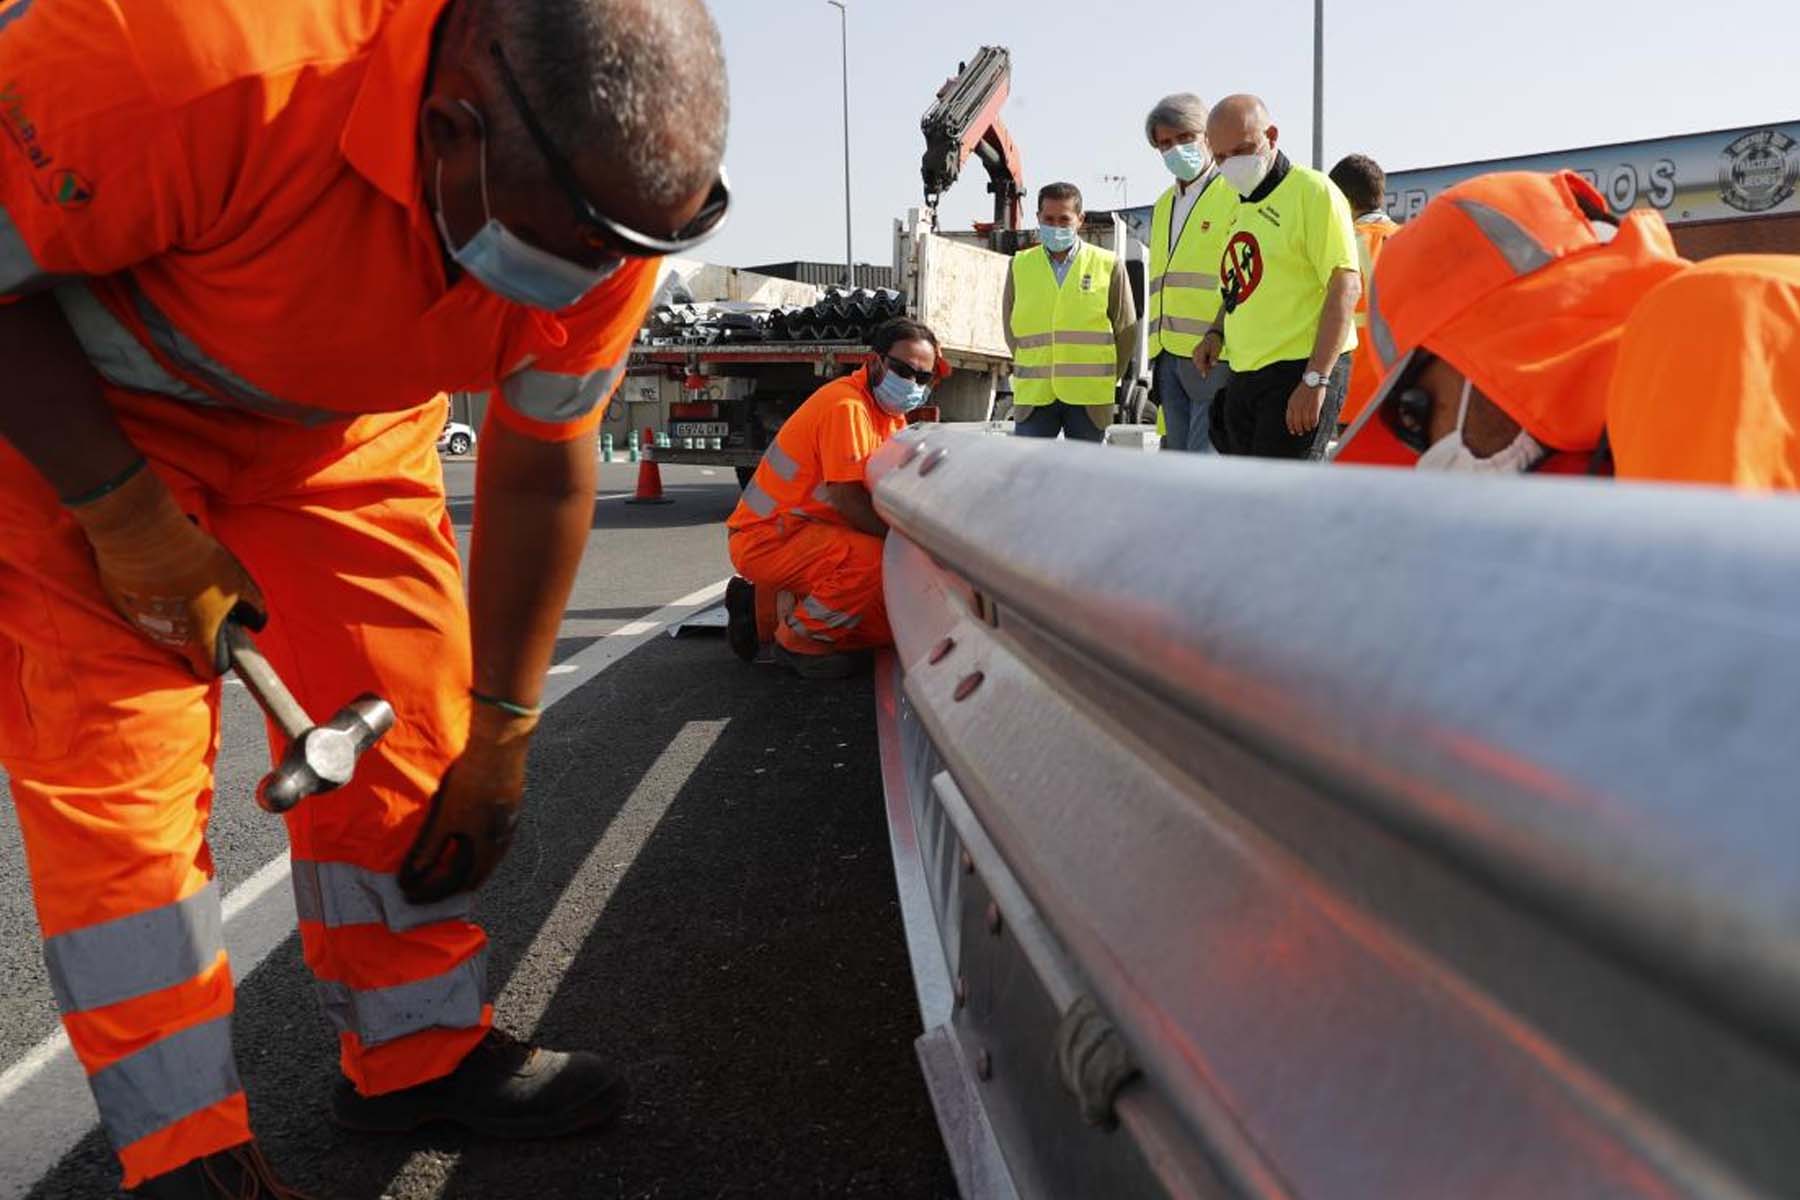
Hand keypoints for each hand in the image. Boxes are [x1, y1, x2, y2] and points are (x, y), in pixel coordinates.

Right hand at [69, 461, 265, 677]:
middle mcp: (165, 640)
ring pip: (162, 623)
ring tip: (182, 575)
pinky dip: (150, 592)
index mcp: (196, 641)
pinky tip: (158, 567)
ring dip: (174, 606)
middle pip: (186, 644)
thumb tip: (256, 621)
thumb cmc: (195, 562)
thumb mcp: (238, 581)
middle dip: (198, 626)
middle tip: (206, 598)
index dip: (220, 659)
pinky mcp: (118, 601)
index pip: (209, 670)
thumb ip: (254, 607)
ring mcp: (138, 622)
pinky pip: (140, 603)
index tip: (224, 641)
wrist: (142, 535)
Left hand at [399, 701, 538, 902]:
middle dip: (447, 884)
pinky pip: (485, 842)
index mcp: (488, 850)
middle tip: (424, 887)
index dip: (432, 893)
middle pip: (473, 875)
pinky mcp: (505, 810)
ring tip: (439, 867)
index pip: (458, 885)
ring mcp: (506, 827)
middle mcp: (501, 844)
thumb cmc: (471, 784)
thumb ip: (429, 847)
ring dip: (460, 866)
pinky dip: (468, 849)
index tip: (410, 895)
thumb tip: (412, 875)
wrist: (499, 748)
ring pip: (482, 858)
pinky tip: (459, 839)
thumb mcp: (445, 818)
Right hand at [1192, 330, 1222, 376]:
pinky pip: (1198, 360)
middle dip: (1204, 367)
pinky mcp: (1195, 352)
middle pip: (1198, 364)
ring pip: (1198, 362)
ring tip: (1210, 361)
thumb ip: (1214, 358)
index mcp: (1199, 351)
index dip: (1202, 370)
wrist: (1213, 335)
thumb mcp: (1216, 350)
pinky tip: (1207, 359)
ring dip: (1203, 364)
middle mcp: (1195, 352)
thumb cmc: (1215, 342)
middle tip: (1211, 367)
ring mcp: (1194, 352)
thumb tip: (1213, 365)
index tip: (1204, 376)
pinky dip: (1202, 361)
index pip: (1200, 364)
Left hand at [1287, 381, 1326, 435]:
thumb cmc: (1305, 390)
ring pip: (1305, 422)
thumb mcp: (1295, 397)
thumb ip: (1294, 407)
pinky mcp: (1315, 405)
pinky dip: (1314, 423)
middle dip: (1299, 429)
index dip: (1291, 426)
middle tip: (1301, 433)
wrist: (1313, 379)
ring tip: (1308, 429)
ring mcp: (1306, 406)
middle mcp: (1298, 406)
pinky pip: (1314, 418)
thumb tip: (1295, 419)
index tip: (1292, 431)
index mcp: (1291, 403)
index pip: (1289, 419)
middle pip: (1297, 422)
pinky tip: (1314, 425)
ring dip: (1307, 427)